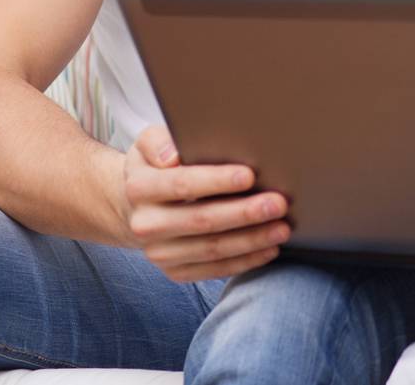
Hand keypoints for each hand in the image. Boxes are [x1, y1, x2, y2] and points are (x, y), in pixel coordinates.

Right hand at [116, 125, 291, 282]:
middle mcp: (146, 224)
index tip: (249, 175)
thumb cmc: (155, 167)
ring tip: (282, 228)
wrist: (133, 206)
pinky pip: (213, 270)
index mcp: (140, 188)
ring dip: (251, 240)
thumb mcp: (147, 144)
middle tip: (278, 203)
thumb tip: (174, 156)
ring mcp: (159, 252)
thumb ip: (159, 142)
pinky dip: (244, 261)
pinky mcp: (174, 271)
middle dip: (244, 212)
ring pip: (211, 249)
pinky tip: (268, 249)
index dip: (217, 181)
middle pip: (202, 220)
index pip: (182, 184)